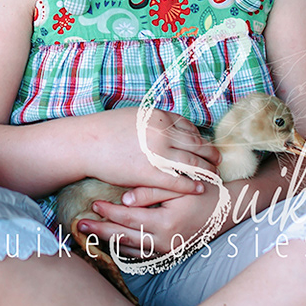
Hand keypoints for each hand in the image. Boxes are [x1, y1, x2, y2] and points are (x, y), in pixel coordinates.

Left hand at [76, 183, 219, 261]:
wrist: (230, 210)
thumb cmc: (205, 192)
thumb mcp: (181, 186)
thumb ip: (152, 191)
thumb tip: (124, 199)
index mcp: (167, 223)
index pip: (129, 218)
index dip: (109, 212)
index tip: (93, 204)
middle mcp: (166, 241)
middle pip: (125, 238)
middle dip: (100, 232)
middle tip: (79, 225)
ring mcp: (169, 251)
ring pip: (132, 251)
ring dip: (110, 244)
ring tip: (90, 236)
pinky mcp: (172, 254)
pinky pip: (144, 257)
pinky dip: (126, 252)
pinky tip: (113, 246)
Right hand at [95, 108, 220, 193]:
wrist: (86, 143)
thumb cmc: (106, 130)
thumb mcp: (135, 116)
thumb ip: (155, 121)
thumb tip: (168, 124)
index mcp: (160, 117)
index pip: (190, 128)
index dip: (200, 138)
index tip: (205, 145)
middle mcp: (163, 134)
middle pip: (197, 145)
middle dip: (211, 154)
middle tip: (219, 160)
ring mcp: (158, 154)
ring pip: (193, 164)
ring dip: (207, 171)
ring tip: (214, 176)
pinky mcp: (151, 173)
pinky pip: (179, 181)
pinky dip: (192, 185)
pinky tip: (199, 189)